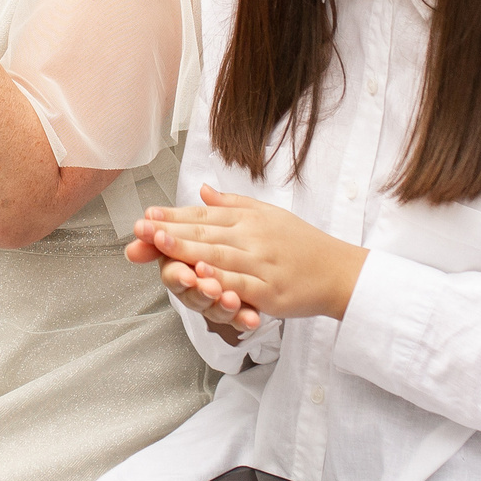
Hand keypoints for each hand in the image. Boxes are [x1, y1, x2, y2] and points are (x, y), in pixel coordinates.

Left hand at [131, 184, 367, 330]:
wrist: (340, 271)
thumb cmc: (302, 244)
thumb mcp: (268, 214)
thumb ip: (232, 204)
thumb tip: (202, 190)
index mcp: (248, 219)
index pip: (204, 215)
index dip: (173, 215)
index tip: (146, 215)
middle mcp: (252, 237)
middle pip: (205, 232)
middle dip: (169, 230)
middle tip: (140, 228)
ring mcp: (261, 264)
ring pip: (218, 255)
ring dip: (186, 250)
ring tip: (159, 244)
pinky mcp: (271, 290)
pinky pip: (242, 284)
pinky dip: (220, 279)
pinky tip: (201, 275)